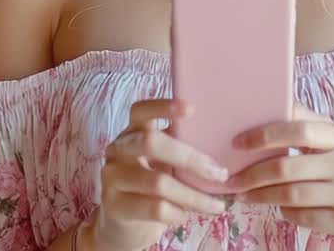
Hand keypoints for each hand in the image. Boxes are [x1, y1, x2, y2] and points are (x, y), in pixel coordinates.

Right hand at [85, 99, 229, 250]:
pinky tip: (187, 215)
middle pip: (151, 142)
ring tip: (217, 206)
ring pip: (158, 182)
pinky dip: (178, 213)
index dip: (163, 106)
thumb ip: (179, 151)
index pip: (140, 110)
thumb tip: (221, 154)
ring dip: (194, 196)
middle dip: (191, 158)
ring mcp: (112, 178)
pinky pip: (155, 208)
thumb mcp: (163, 165)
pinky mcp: (114, 206)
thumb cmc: (151, 189)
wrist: (122, 228)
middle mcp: (118, 150)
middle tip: (220, 173)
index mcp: (133, 132)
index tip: (192, 108)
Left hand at [226, 104, 333, 244]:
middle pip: (287, 166)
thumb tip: (258, 114)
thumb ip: (306, 130)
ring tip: (244, 195)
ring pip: (290, 194)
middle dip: (252, 174)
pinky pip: (302, 216)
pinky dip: (284, 212)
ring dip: (261, 195)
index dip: (264, 134)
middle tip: (232, 179)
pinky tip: (278, 207)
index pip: (298, 127)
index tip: (237, 142)